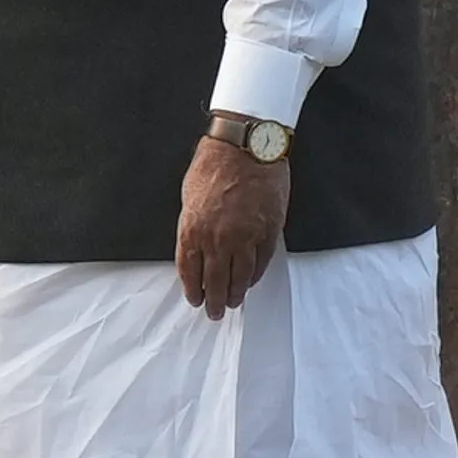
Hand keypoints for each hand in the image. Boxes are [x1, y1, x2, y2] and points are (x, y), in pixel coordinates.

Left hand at [175, 134, 290, 318]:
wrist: (245, 145)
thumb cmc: (214, 164)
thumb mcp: (189, 197)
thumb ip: (193, 226)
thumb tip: (196, 249)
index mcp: (193, 229)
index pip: (190, 271)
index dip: (193, 290)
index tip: (195, 299)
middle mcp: (217, 238)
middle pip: (215, 281)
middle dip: (214, 301)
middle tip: (215, 312)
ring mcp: (244, 237)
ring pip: (240, 277)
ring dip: (235, 293)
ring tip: (233, 302)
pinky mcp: (267, 232)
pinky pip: (260, 264)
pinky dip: (254, 277)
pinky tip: (250, 282)